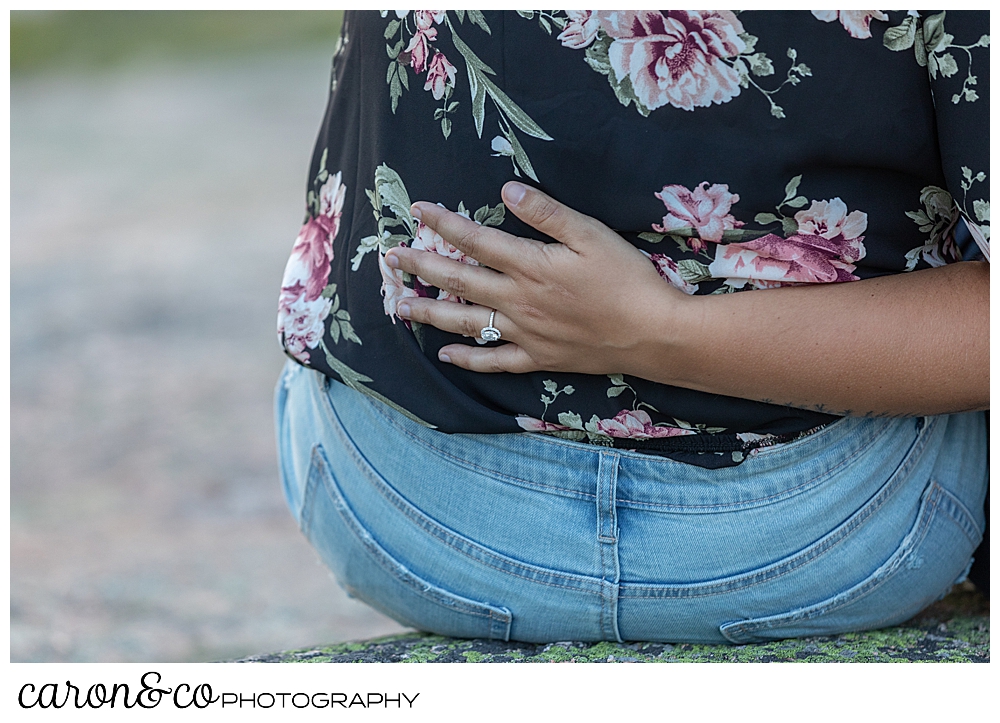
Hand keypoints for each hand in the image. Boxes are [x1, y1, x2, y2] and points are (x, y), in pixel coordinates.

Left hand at [384, 182, 692, 374]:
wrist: (652, 333)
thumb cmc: (626, 278)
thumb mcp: (592, 235)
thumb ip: (547, 213)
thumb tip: (506, 190)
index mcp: (530, 266)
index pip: (475, 240)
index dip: (443, 223)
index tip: (418, 211)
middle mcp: (518, 301)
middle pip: (459, 280)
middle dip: (422, 266)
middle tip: (392, 257)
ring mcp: (525, 334)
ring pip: (467, 323)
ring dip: (431, 313)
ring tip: (402, 307)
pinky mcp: (538, 358)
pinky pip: (495, 361)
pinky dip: (468, 359)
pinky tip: (447, 355)